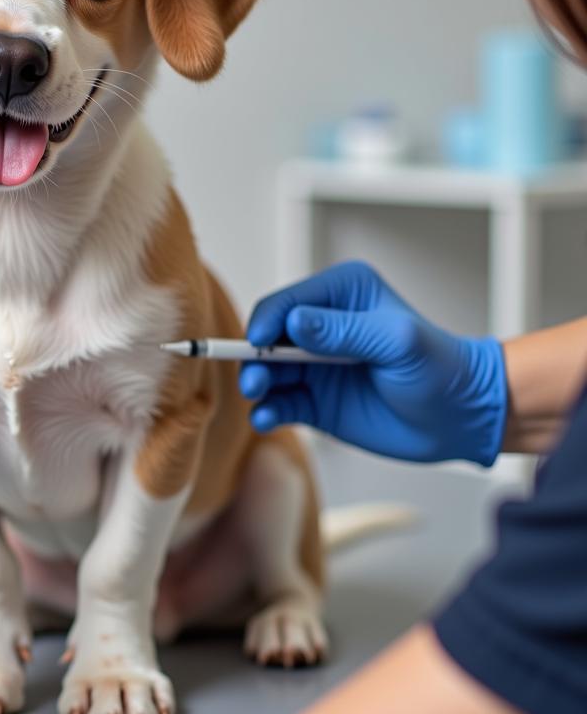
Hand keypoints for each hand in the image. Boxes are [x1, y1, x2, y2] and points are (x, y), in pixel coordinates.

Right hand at [241, 261, 506, 465]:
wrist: (460, 419)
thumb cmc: (440, 370)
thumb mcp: (398, 342)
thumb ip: (344, 330)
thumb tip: (293, 323)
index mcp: (342, 294)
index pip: (288, 302)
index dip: (267, 322)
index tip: (258, 344)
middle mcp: (321, 325)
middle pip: (268, 335)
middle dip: (255, 354)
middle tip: (254, 377)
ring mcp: (314, 364)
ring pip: (268, 369)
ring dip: (257, 382)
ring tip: (259, 396)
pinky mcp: (314, 399)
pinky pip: (279, 402)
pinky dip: (268, 410)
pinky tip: (268, 418)